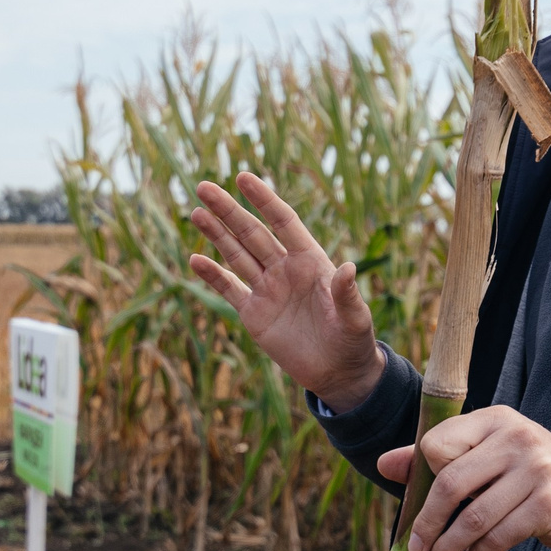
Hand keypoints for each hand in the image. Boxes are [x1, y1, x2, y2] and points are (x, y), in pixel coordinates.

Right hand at [188, 172, 385, 410]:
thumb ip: (347, 294)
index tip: (243, 178)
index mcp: (310, 261)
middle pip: (252, 233)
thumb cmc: (353, 341)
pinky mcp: (254, 314)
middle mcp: (285, 270)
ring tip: (196, 212)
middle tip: (203, 187)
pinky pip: (229, 289)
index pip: (283, 222)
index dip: (264, 200)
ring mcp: (268, 290)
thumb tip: (348, 268)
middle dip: (229, 210)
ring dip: (216, 234)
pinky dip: (212, 275)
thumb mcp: (355, 318)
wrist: (339, 373)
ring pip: (237, 255)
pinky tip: (195, 259)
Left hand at [375, 407, 550, 550]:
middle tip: (416, 548)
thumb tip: (384, 464)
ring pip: (474, 517)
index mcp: (495, 419)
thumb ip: (437, 457)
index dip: (425, 476)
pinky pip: (499, 536)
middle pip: (451, 483)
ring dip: (449, 547)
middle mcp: (517, 438)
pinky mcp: (548, 505)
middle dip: (428, 523)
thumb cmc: (527, 473)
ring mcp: (536, 471)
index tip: (423, 502)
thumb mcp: (487, 454)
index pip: (438, 445)